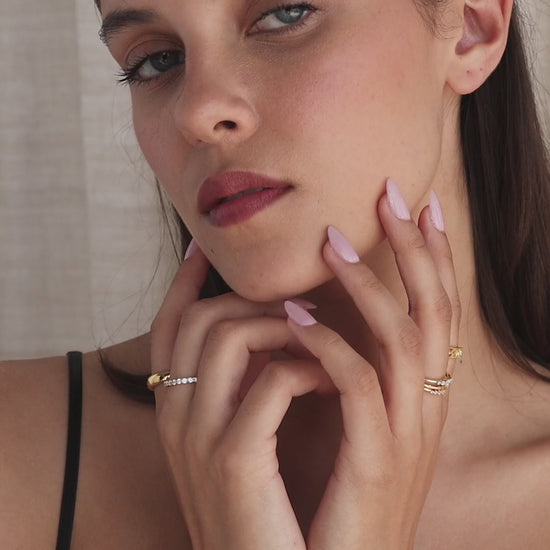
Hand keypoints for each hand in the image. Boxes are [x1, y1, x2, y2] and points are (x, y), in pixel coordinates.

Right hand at [150, 248, 332, 549]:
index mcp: (177, 410)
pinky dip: (309, 368)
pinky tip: (335, 382)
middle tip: (300, 303)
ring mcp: (199, 438)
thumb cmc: (270, 503)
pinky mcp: (234, 460)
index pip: (169, 326)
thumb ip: (243, 384)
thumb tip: (268, 327)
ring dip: (286, 326)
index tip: (203, 247)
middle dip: (252, 297)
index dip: (184, 282)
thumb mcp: (244, 435)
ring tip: (323, 342)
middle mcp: (176, 417)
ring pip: (230, 334)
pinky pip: (272, 380)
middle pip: (199, 318)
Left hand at [285, 182, 460, 549]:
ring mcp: (406, 434)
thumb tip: (310, 314)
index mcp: (417, 396)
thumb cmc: (329, 491)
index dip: (430, 257)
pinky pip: (359, 388)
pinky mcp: (379, 462)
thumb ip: (339, 370)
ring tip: (332, 243)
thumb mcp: (343, 422)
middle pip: (433, 311)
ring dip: (371, 285)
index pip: (433, 312)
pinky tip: (295, 318)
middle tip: (392, 194)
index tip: (414, 206)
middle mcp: (424, 408)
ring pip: (405, 340)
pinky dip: (329, 347)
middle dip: (416, 249)